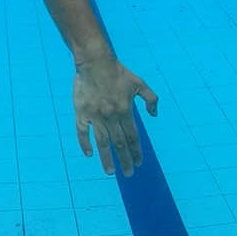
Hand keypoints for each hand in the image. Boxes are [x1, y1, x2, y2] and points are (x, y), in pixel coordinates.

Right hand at [73, 56, 158, 175]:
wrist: (95, 62)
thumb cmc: (118, 72)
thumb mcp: (139, 83)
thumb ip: (150, 99)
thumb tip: (154, 115)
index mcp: (125, 111)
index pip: (133, 137)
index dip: (136, 151)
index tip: (139, 163)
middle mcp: (111, 117)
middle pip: (119, 143)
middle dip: (125, 160)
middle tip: (128, 174)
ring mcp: (96, 116)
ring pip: (102, 142)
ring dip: (107, 158)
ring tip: (110, 171)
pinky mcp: (82, 113)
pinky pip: (83, 132)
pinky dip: (85, 144)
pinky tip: (89, 154)